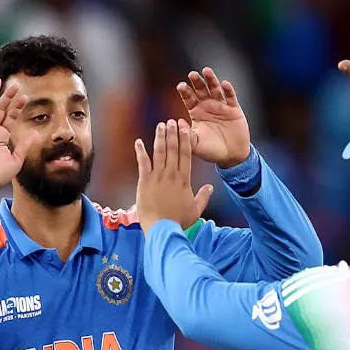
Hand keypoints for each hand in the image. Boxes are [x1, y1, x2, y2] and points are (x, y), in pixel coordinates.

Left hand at [134, 119, 214, 234]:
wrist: (162, 228)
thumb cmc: (179, 221)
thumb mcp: (196, 210)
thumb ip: (203, 196)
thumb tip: (210, 187)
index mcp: (184, 179)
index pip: (186, 155)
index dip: (185, 140)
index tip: (185, 128)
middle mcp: (172, 174)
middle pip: (173, 149)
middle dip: (173, 133)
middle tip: (172, 121)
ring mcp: (158, 177)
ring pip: (159, 152)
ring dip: (160, 137)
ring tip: (161, 125)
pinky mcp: (145, 181)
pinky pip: (142, 163)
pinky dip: (140, 151)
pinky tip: (138, 141)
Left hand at [177, 67, 250, 168]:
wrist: (231, 156)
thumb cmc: (211, 150)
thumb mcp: (196, 144)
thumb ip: (186, 134)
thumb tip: (176, 122)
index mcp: (196, 112)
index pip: (189, 98)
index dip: (185, 91)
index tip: (180, 86)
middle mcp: (208, 106)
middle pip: (201, 90)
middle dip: (197, 82)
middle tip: (192, 74)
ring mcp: (221, 106)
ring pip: (215, 89)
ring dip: (211, 80)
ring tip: (206, 71)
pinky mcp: (234, 109)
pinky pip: (231, 97)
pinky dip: (228, 90)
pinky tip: (224, 84)